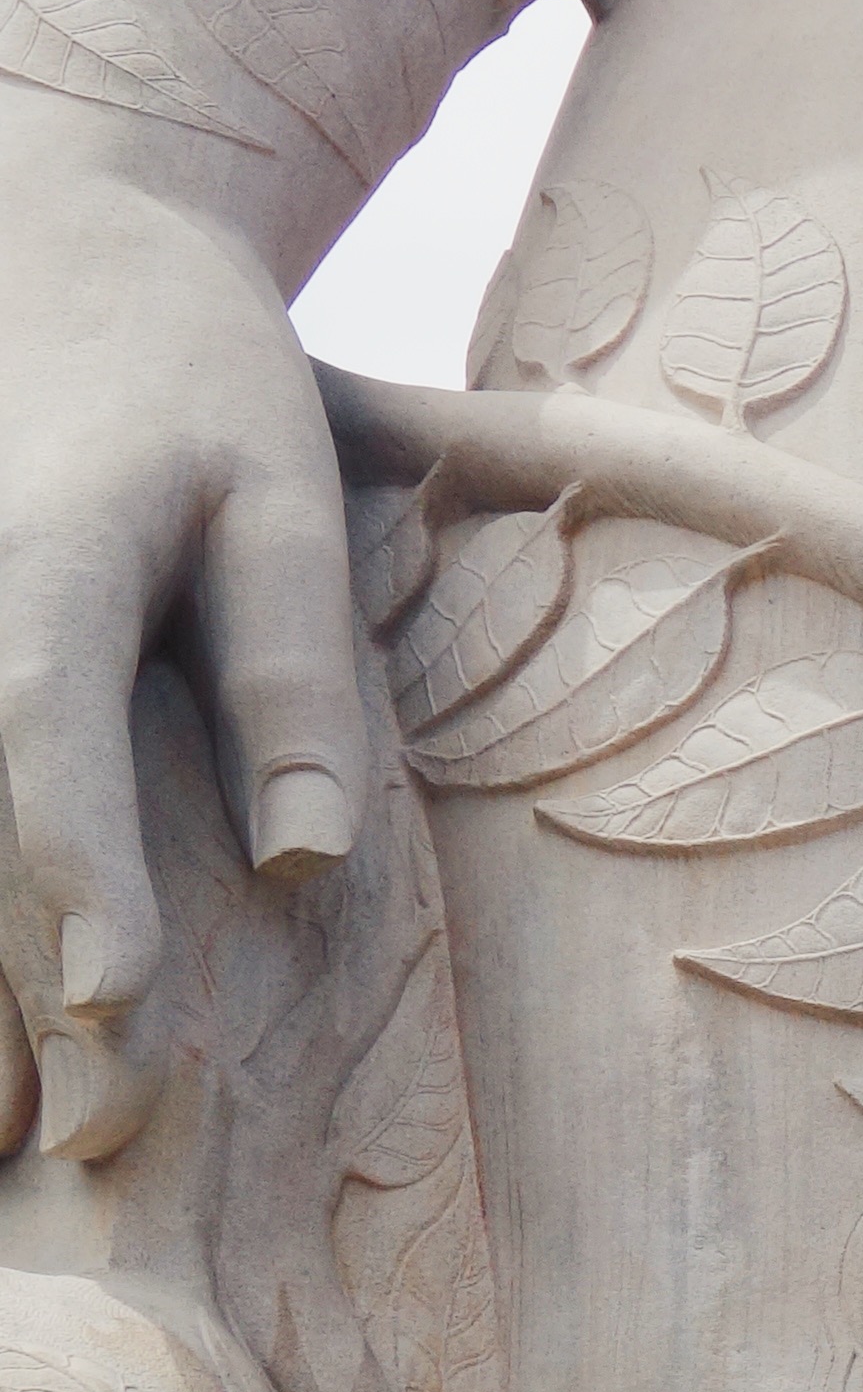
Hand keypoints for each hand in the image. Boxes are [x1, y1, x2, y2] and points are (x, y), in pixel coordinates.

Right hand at [0, 170, 360, 1098]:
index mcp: (43, 546)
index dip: (66, 864)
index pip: (33, 719)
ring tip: (12, 1142)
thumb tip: (304, 862)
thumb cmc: (191, 380)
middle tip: (86, 1141)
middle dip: (2, 990)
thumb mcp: (282, 492)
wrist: (49, 249)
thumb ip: (290, 670)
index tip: (109, 1001)